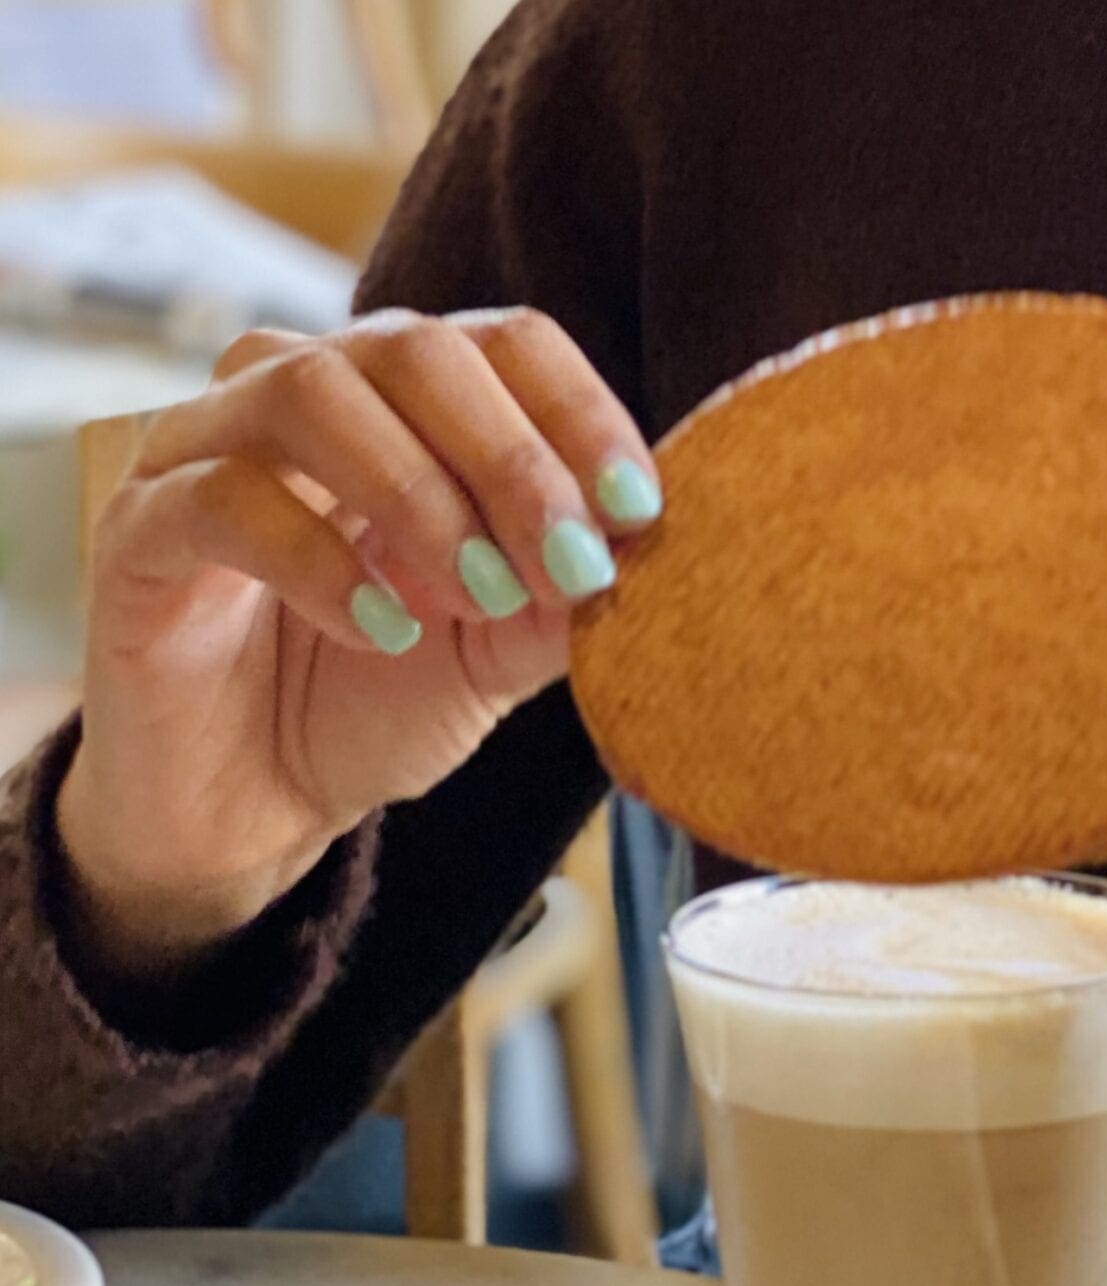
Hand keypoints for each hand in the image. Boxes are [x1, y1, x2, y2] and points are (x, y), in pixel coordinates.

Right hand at [58, 309, 658, 979]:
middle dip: (514, 459)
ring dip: (418, 495)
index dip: (582, 412)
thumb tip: (647, 545)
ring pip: (309, 390)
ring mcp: (206, 448)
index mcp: (408, 404)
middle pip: (415, 347)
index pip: (504, 341)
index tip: (640, 510)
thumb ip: (566, 594)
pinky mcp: (138, 529)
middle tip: (571, 567)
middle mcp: (303, 393)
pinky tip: (381, 631)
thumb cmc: (381, 697)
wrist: (255, 801)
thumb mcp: (504, 649)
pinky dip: (318, 560)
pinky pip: (221, 497)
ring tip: (473, 598)